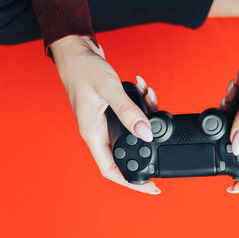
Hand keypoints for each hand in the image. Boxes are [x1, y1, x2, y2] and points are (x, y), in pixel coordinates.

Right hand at [51, 35, 160, 193]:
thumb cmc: (83, 69)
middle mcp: (98, 132)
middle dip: (146, 149)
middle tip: (163, 145)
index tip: (151, 188)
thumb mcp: (109, 90)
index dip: (132, 183)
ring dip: (146, 119)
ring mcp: (104, 122)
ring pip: (131, 132)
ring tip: (153, 101)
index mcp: (93, 134)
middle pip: (125, 155)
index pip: (111, 170)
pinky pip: (130, 115)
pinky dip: (141, 104)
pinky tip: (144, 89)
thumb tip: (146, 133)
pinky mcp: (110, 110)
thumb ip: (128, 111)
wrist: (74, 49)